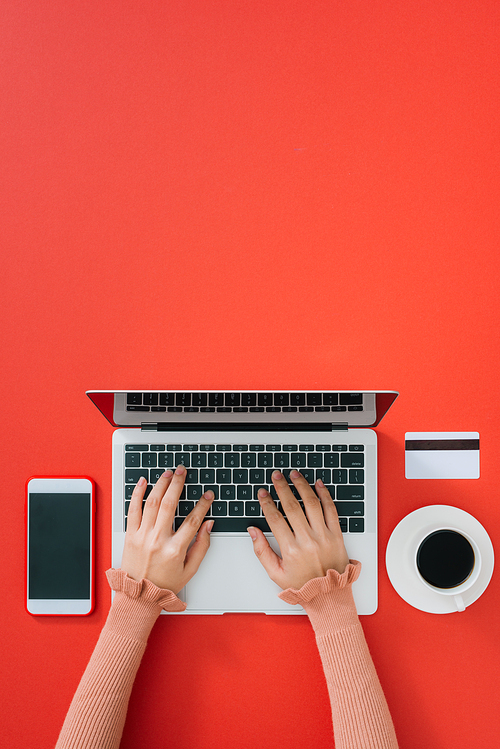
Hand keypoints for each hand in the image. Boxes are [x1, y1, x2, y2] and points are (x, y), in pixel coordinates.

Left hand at [121, 465, 214, 593]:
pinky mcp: (130, 535)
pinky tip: (143, 482)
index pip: (192, 520)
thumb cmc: (164, 585)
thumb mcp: (190, 570)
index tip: (207, 495)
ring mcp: (142, 536)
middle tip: (183, 471)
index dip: (202, 505)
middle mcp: (157, 540)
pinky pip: (132, 510)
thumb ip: (202, 546)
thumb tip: (208, 525)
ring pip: (151, 503)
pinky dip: (137, 493)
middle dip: (178, 484)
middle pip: (169, 504)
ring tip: (168, 473)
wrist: (138, 597)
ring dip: (160, 484)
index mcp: (174, 550)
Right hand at [247, 470, 349, 589]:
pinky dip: (325, 494)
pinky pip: (331, 510)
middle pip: (292, 506)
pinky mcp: (337, 534)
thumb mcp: (275, 573)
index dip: (267, 502)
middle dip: (282, 488)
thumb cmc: (302, 586)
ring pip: (311, 503)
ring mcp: (324, 536)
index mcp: (291, 550)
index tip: (263, 493)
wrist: (329, 596)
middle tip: (276, 476)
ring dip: (302, 486)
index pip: (275, 519)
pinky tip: (318, 484)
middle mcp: (307, 540)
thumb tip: (253, 531)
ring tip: (294, 475)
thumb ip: (261, 551)